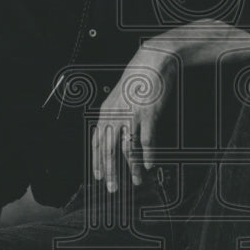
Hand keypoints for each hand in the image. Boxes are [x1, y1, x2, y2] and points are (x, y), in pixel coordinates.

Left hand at [91, 51, 174, 192]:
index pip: (97, 142)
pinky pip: (146, 140)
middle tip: (112, 189)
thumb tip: (115, 134)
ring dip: (131, 168)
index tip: (98, 178)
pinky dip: (147, 155)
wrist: (153, 60)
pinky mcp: (148, 114)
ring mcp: (131, 115)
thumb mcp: (120, 97)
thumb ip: (115, 115)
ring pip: (127, 149)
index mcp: (106, 112)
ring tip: (136, 182)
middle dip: (110, 173)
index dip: (97, 162)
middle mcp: (115, 115)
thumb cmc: (138, 79)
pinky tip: (149, 165)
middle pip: (109, 150)